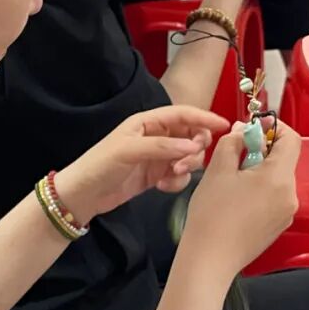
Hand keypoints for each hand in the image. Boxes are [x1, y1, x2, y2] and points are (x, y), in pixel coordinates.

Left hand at [54, 106, 227, 222]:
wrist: (84, 195)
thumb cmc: (101, 165)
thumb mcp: (129, 151)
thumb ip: (163, 147)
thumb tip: (194, 146)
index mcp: (148, 122)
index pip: (183, 114)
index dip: (204, 118)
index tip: (224, 126)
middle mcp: (156, 136)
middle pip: (192, 135)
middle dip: (196, 148)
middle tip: (185, 163)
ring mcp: (158, 157)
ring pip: (189, 156)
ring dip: (187, 166)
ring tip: (172, 176)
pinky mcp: (157, 176)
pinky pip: (180, 176)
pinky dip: (177, 182)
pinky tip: (162, 187)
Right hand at [181, 121, 300, 272]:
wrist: (210, 260)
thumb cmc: (212, 213)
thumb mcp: (218, 170)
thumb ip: (233, 142)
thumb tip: (243, 130)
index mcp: (279, 177)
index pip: (291, 139)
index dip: (274, 127)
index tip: (253, 127)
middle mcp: (291, 195)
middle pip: (284, 160)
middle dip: (262, 150)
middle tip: (235, 154)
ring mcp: (287, 213)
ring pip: (278, 180)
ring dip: (260, 171)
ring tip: (232, 180)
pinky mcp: (279, 226)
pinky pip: (275, 198)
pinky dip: (261, 190)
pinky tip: (238, 200)